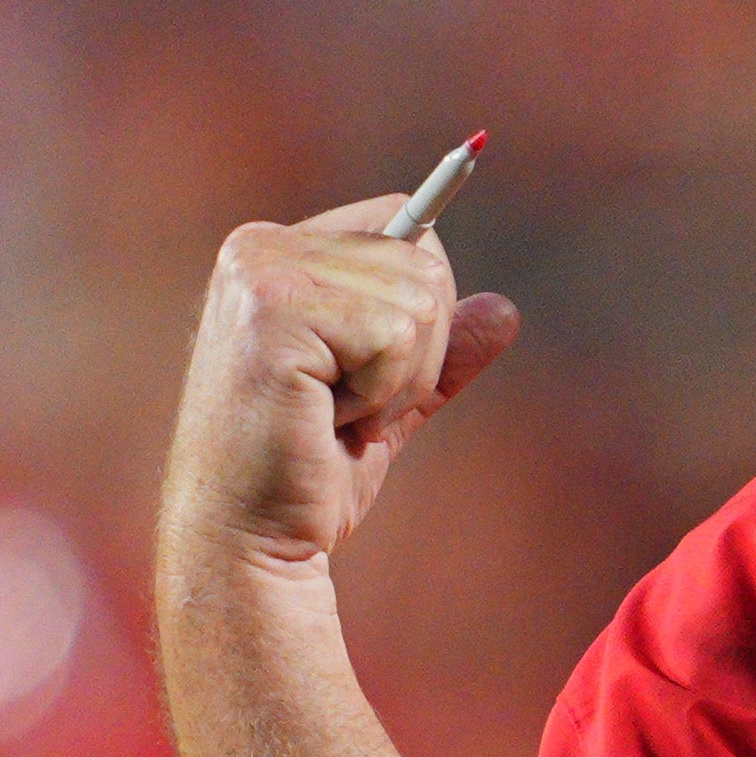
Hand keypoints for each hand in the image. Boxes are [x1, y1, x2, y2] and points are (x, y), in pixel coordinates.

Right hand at [161, 197, 520, 577]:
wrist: (250, 539)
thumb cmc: (309, 473)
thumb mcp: (390, 400)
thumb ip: (441, 351)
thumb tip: (505, 311)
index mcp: (276, 253)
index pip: (405, 218)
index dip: (423, 299)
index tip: (372, 364)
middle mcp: (260, 247)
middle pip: (426, 262)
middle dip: (419, 353)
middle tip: (349, 407)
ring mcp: (262, 274)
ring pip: (420, 302)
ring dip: (399, 381)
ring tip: (335, 415)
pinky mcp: (274, 313)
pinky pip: (395, 335)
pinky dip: (382, 394)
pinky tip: (325, 420)